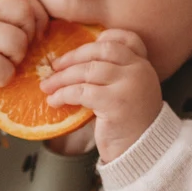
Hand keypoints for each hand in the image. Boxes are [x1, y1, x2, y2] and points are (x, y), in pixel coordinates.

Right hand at [0, 0, 47, 122]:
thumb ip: (5, 20)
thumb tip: (42, 31)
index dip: (38, 18)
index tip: (35, 37)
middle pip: (25, 13)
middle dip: (29, 36)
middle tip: (17, 52)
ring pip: (18, 42)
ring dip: (16, 59)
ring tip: (3, 64)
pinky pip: (4, 68)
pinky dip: (3, 78)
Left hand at [39, 29, 161, 162]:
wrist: (143, 152)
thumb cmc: (130, 125)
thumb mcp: (128, 92)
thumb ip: (113, 76)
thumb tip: (74, 65)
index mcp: (143, 66)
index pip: (127, 38)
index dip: (103, 38)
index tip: (82, 49)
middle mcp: (139, 71)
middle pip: (101, 50)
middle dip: (73, 57)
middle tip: (54, 66)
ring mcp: (129, 85)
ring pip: (88, 70)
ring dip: (62, 78)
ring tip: (48, 86)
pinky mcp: (115, 103)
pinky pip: (82, 91)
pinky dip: (64, 94)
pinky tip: (55, 101)